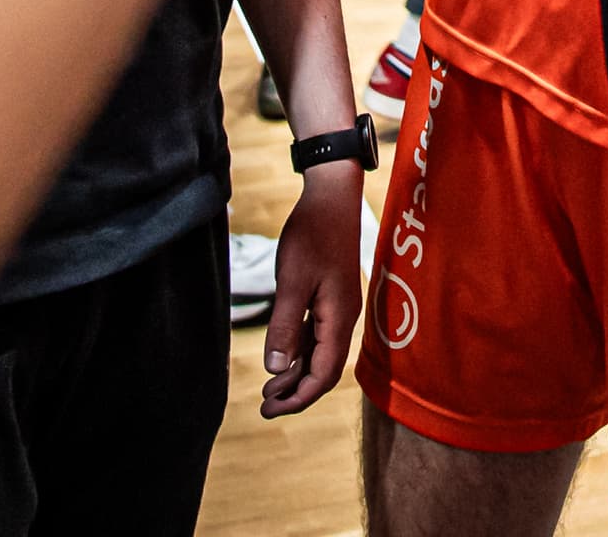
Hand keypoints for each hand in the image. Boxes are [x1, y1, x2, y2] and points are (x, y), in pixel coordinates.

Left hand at [260, 163, 365, 418]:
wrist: (332, 196)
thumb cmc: (312, 234)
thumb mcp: (292, 280)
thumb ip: (285, 326)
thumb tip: (276, 370)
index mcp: (338, 318)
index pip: (324, 374)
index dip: (299, 398)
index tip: (271, 410)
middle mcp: (343, 318)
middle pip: (324, 370)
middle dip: (296, 393)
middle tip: (264, 407)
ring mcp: (338, 308)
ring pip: (319, 354)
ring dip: (296, 374)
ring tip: (268, 390)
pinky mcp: (331, 297)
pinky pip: (317, 336)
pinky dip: (300, 353)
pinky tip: (283, 357)